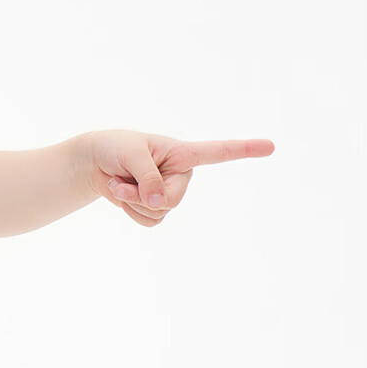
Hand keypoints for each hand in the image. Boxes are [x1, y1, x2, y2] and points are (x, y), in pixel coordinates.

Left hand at [81, 128, 275, 225]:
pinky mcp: (156, 207)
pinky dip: (129, 211)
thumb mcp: (131, 155)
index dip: (245, 150)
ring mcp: (169, 192)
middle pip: (173, 201)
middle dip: (143, 196)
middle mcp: (182, 174)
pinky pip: (148, 221)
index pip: (219, 152)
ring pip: (158, 213)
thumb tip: (158, 202)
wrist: (95, 162)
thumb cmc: (115, 148)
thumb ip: (147, 177)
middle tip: (124, 180)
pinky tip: (122, 194)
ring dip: (132, 203)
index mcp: (184, 153)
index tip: (271, 146)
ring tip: (121, 182)